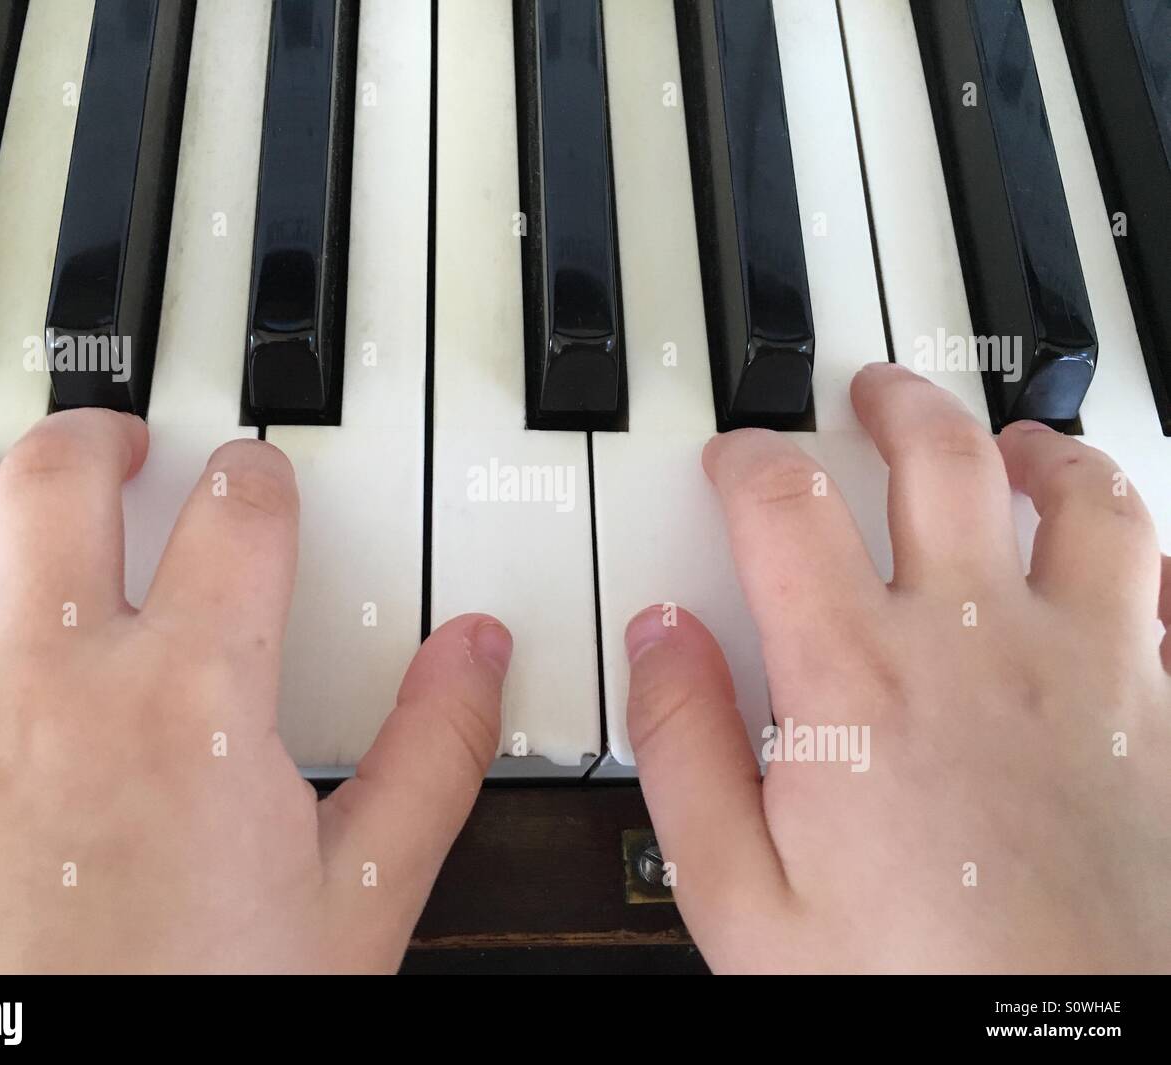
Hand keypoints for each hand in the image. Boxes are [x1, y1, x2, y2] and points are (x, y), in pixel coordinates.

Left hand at [0, 410, 509, 972]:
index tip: (258, 479)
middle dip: (101, 438)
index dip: (257, 474)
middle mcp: (57, 681)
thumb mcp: (358, 900)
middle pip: (64, 479)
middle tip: (123, 443)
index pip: (237, 513)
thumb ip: (432, 756)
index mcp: (194, 698)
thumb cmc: (203, 1011)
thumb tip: (477, 651)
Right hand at [625, 362, 1170, 972]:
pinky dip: (1147, 549)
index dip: (749, 457)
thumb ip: (682, 746)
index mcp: (856, 679)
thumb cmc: (905, 983)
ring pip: (1084, 500)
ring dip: (1039, 451)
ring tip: (1012, 445)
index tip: (736, 459)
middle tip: (873, 393)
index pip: (785, 504)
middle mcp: (977, 646)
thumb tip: (661, 636)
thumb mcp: (736, 892)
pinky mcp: (1163, 718)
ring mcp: (1087, 673)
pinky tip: (1125, 554)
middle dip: (897, 404)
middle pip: (941, 459)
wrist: (1059, 1054)